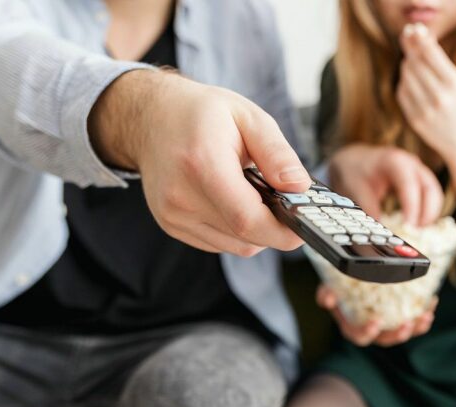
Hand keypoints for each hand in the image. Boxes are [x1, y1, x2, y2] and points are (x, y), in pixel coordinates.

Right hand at [90, 70, 311, 255]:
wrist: (151, 117)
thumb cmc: (201, 113)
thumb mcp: (248, 117)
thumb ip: (276, 153)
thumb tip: (300, 187)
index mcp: (201, 163)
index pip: (246, 219)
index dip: (282, 230)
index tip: (305, 225)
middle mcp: (181, 196)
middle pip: (244, 237)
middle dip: (275, 228)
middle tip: (288, 204)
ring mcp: (172, 215)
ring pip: (235, 245)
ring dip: (256, 230)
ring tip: (256, 195)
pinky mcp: (171, 225)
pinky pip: (219, 242)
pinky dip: (236, 230)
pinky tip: (235, 200)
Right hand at [316, 285, 437, 346]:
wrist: (352, 283)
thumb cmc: (339, 288)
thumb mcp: (328, 288)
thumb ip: (326, 293)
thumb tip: (328, 299)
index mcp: (352, 327)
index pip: (360, 337)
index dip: (368, 332)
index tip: (376, 322)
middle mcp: (372, 331)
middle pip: (386, 340)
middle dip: (398, 335)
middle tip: (407, 325)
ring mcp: (387, 327)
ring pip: (403, 333)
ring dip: (416, 327)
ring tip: (426, 316)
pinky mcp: (400, 318)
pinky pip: (414, 321)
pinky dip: (424, 314)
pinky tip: (432, 302)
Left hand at [329, 144, 442, 226]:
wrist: (355, 160)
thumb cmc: (356, 171)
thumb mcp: (356, 189)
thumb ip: (369, 209)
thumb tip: (380, 232)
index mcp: (395, 161)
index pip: (409, 184)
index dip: (412, 207)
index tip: (409, 226)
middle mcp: (412, 164)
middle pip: (431, 189)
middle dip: (428, 213)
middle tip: (416, 232)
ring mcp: (418, 171)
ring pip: (434, 194)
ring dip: (429, 214)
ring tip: (416, 231)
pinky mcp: (420, 181)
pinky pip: (431, 197)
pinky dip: (427, 211)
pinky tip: (416, 224)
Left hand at [397, 23, 455, 159]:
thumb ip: (439, 62)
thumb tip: (419, 36)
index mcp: (454, 83)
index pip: (430, 53)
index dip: (419, 38)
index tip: (413, 29)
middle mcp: (439, 96)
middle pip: (414, 63)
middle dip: (410, 49)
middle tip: (408, 38)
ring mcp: (425, 109)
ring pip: (406, 76)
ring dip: (407, 65)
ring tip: (413, 62)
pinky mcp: (414, 119)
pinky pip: (402, 92)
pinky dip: (405, 83)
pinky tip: (411, 81)